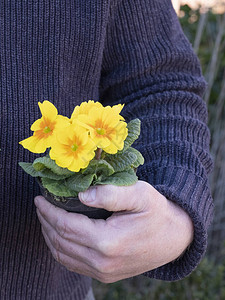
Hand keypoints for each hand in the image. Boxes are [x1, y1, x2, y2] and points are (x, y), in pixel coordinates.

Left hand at [34, 181, 192, 282]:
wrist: (173, 238)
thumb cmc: (157, 212)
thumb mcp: (140, 195)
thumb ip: (111, 194)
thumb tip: (81, 195)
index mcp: (109, 242)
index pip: (66, 226)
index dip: (49, 211)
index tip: (39, 198)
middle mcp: (102, 262)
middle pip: (61, 241)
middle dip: (45, 221)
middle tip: (39, 205)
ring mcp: (103, 272)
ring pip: (63, 255)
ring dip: (49, 236)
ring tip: (45, 218)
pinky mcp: (105, 275)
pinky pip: (73, 264)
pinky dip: (60, 249)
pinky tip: (58, 236)